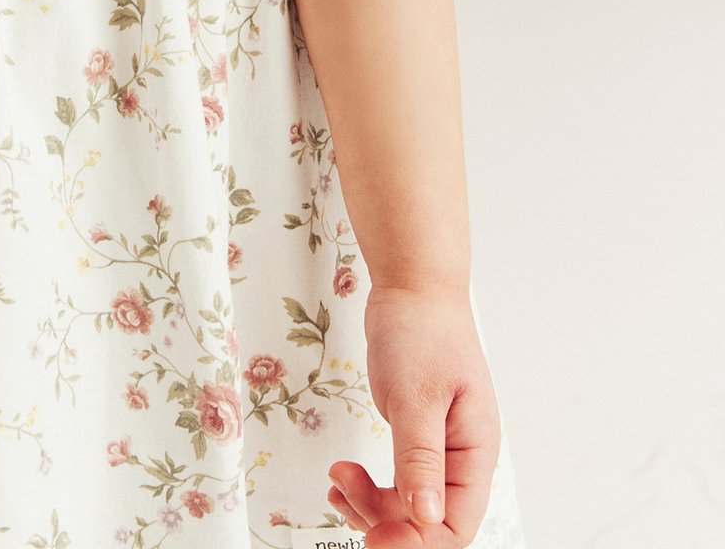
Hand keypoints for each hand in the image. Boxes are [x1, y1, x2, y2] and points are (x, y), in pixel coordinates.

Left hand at [326, 282, 500, 548]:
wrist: (411, 289)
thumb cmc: (424, 332)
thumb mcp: (418, 396)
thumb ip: (421, 460)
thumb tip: (427, 518)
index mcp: (475, 453)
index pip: (455, 526)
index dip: (417, 541)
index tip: (375, 536)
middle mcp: (460, 459)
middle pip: (428, 522)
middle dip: (385, 519)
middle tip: (345, 494)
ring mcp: (436, 450)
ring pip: (407, 506)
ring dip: (370, 504)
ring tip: (337, 481)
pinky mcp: (413, 438)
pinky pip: (395, 482)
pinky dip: (368, 487)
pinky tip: (343, 478)